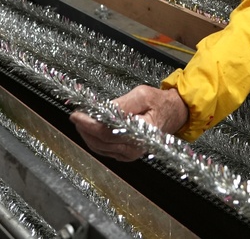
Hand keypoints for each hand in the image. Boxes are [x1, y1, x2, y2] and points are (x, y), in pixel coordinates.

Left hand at [70, 86, 188, 161]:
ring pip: (99, 147)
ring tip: (81, 120)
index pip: (106, 132)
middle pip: (99, 142)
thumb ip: (122, 104)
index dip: (88, 124)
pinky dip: (94, 140)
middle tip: (76, 115)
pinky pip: (104, 150)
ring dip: (86, 134)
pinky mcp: (126, 155)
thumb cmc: (159, 103)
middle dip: (84, 128)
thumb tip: (103, 109)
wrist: (173, 114)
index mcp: (139, 134)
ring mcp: (129, 154)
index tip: (76, 114)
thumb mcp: (142, 95)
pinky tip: (90, 129)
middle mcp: (133, 148)